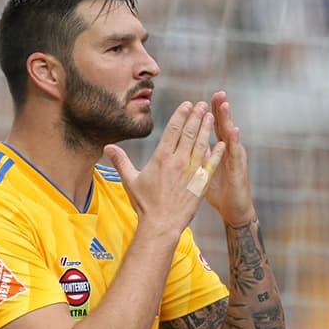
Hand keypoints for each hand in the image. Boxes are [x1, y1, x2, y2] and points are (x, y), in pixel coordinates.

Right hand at [104, 101, 225, 239]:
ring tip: (210, 116)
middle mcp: (178, 161)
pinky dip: (217, 152)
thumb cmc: (145, 204)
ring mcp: (191, 171)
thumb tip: (107, 147)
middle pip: (189, 133)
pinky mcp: (200, 183)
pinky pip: (211, 164)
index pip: (173, 130)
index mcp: (161, 158)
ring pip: (201, 144)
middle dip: (196, 116)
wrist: (161, 224)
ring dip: (206, 129)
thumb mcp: (130, 181)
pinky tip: (222, 143)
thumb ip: (120, 161)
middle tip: (203, 104)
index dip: (181, 115)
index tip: (187, 104)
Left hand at [205, 91, 256, 225]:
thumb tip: (185, 144)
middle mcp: (228, 151)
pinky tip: (234, 131)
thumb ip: (197, 155)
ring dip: (228, 120)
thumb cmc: (220, 191)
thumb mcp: (204, 171)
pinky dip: (235, 142)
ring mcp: (234, 160)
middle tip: (218, 93)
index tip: (202, 98)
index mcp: (219, 150)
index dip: (208, 113)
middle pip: (222, 126)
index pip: (212, 128)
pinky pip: (235, 155)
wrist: (235, 210)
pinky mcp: (238, 171)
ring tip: (224, 104)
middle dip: (219, 110)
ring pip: (230, 136)